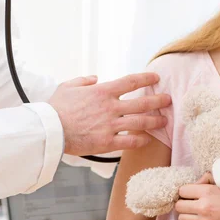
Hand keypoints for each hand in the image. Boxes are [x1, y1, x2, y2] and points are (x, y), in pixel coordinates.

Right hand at [48, 73, 170, 155]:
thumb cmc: (57, 107)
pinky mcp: (107, 142)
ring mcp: (110, 125)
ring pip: (140, 122)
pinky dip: (140, 140)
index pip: (131, 82)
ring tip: (164, 121)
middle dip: (158, 101)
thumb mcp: (68, 86)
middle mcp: (111, 107)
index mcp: (103, 91)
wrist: (50, 130)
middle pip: (142, 103)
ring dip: (155, 121)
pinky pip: (129, 142)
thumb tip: (94, 77)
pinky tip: (147, 140)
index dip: (146, 79)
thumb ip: (83, 80)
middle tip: (169, 100)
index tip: (156, 78)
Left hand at [175, 173, 219, 219]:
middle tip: (191, 205)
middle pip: (178, 206)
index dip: (185, 192)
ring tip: (197, 215)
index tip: (190, 194)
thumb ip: (207, 179)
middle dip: (183, 205)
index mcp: (207, 192)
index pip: (181, 191)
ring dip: (187, 217)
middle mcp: (204, 207)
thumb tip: (195, 181)